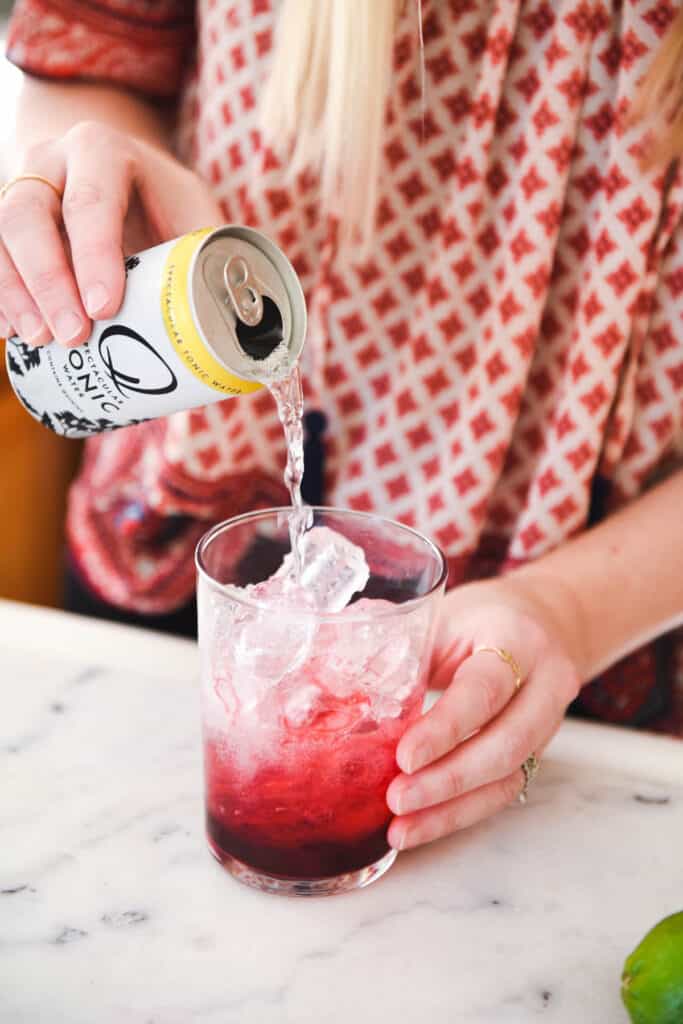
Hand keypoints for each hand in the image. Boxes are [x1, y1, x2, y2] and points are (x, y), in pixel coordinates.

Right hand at [0, 121, 223, 345]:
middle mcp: (50, 162)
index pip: (91, 199)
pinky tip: (9, 334)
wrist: (117, 175)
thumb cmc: (164, 204)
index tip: (103, 308)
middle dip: (47, 280)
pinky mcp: (4, 226)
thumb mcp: (193, 212)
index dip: (93, 255)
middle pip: (28, 213)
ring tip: (37, 342)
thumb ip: (212, 254)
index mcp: (102, 151)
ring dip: (14, 292)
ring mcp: (19, 189)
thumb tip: (251, 323)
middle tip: (71, 336)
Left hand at [386, 574, 581, 849]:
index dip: (446, 727)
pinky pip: (503, 792)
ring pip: (508, 777)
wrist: (543, 621)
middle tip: (396, 798)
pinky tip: (420, 826)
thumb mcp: (443, 614)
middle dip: (449, 779)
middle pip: (506, 744)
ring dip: (452, 808)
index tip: (404, 756)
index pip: (485, 690)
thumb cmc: (480, 617)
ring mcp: (548, 724)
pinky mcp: (536, 752)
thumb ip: (398, 642)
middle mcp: (545, 683)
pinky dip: (460, 814)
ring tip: (401, 827)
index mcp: (518, 639)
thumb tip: (326, 669)